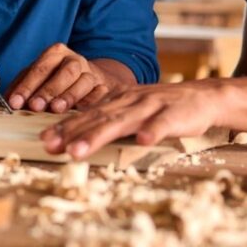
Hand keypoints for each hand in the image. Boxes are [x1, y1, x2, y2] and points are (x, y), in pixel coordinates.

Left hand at [6, 43, 131, 112]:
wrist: (92, 81)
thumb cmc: (57, 81)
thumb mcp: (38, 79)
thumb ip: (23, 87)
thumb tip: (8, 103)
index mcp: (57, 53)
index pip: (41, 67)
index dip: (27, 85)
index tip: (15, 102)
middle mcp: (76, 60)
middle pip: (65, 71)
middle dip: (49, 89)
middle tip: (35, 106)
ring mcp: (93, 73)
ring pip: (84, 81)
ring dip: (69, 96)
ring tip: (56, 109)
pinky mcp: (105, 88)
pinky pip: (100, 95)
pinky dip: (91, 103)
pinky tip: (80, 114)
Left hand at [40, 80, 227, 159]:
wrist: (202, 96)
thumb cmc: (162, 108)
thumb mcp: (132, 108)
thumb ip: (108, 118)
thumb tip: (76, 134)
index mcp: (119, 100)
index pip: (87, 114)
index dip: (65, 126)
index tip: (44, 139)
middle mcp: (131, 101)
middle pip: (98, 118)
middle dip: (73, 133)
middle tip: (51, 146)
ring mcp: (152, 107)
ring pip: (122, 121)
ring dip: (99, 135)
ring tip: (78, 150)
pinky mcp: (174, 115)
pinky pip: (162, 124)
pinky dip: (152, 131)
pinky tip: (142, 141)